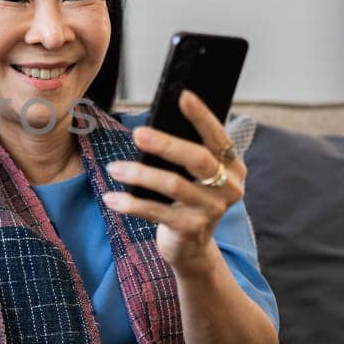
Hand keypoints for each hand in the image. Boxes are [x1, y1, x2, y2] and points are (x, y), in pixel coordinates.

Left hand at [103, 90, 246, 270]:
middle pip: (198, 159)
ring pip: (174, 185)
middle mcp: (228, 187)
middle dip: (166, 144)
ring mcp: (211, 210)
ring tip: (114, 168)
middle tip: (137, 134)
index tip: (183, 95)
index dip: (202, 116)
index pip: (218, 136)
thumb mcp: (196, 176)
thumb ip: (186, 153)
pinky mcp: (191, 229)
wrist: (192, 247)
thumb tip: (153, 126)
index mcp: (232, 166)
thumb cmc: (188, 200)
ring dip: (140, 174)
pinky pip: (156, 212)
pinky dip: (131, 204)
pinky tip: (111, 199)